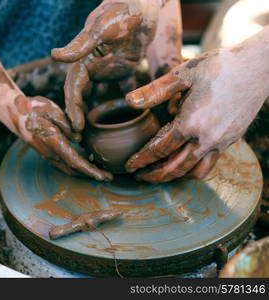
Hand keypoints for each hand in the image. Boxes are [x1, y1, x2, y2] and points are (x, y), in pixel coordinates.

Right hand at [0, 50, 111, 180]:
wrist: (17, 114)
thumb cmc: (35, 109)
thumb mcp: (52, 111)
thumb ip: (66, 125)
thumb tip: (79, 139)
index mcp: (53, 142)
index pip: (75, 162)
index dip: (91, 171)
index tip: (104, 176)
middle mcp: (51, 153)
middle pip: (75, 170)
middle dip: (92, 175)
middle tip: (109, 178)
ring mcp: (49, 155)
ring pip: (70, 169)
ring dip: (85, 173)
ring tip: (101, 173)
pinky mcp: (49, 153)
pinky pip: (65, 164)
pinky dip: (78, 168)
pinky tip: (88, 164)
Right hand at [51, 0, 159, 131]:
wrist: (146, 3)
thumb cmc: (123, 10)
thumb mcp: (101, 27)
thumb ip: (80, 44)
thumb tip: (54, 56)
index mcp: (85, 58)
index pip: (74, 88)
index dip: (73, 107)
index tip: (76, 127)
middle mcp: (95, 66)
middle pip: (84, 96)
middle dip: (81, 116)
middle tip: (83, 137)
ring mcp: (110, 69)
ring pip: (100, 95)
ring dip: (98, 113)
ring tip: (100, 134)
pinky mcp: (125, 69)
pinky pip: (122, 89)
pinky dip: (123, 102)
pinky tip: (126, 117)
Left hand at [125, 31, 268, 182]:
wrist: (257, 67)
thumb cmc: (219, 67)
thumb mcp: (183, 74)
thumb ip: (155, 91)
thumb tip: (129, 101)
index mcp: (190, 123)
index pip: (159, 150)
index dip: (142, 160)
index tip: (130, 168)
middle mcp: (206, 138)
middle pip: (175, 168)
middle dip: (154, 176)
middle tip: (140, 177)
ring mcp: (220, 142)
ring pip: (194, 172)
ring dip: (175, 177)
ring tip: (162, 174)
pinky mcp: (231, 141)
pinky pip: (209, 164)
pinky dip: (194, 169)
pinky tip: (186, 161)